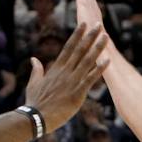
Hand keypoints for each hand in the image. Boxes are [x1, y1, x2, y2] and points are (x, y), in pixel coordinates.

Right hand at [21, 13, 109, 132]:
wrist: (36, 118)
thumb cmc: (34, 102)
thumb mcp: (33, 83)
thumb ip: (37, 70)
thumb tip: (34, 59)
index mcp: (56, 68)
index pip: (68, 47)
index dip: (77, 35)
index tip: (84, 24)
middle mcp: (65, 72)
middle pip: (80, 50)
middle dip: (90, 36)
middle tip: (99, 25)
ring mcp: (72, 81)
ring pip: (87, 61)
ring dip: (98, 48)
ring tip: (106, 36)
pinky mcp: (78, 93)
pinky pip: (91, 79)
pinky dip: (99, 69)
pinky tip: (108, 60)